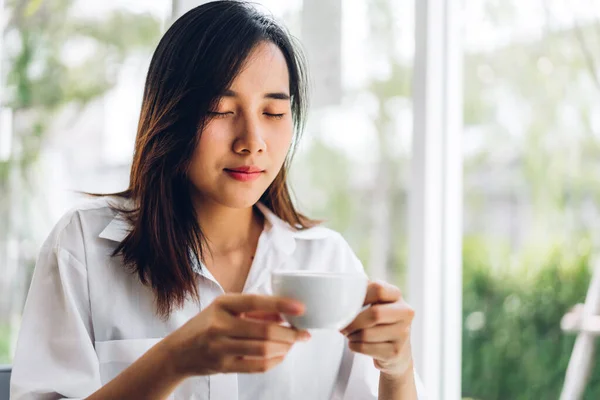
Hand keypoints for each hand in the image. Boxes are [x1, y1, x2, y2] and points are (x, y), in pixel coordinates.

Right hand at [165, 294, 310, 376]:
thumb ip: (253, 310)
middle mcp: (219, 325)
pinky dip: (274, 361)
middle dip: (290, 333)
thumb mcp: (225, 310)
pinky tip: (281, 355)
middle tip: (303, 333)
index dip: (280, 304)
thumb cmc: (206, 325)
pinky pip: (257, 366)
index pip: (254, 302)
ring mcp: (220, 348)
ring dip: (285, 347)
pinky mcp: (223, 366)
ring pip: (263, 349)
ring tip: (293, 343)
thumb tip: (284, 313)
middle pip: (264, 330)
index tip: (300, 306)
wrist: (178, 352)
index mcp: (221, 305)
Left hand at [341, 281, 414, 377]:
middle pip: (374, 314)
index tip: (347, 304)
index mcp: (397, 296)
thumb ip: (363, 292)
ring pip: (366, 334)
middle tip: (342, 325)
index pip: (378, 289)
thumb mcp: (376, 302)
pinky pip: (365, 348)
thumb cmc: (379, 320)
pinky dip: (354, 346)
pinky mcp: (395, 352)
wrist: (396, 351)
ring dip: (351, 335)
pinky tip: (356, 343)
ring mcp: (403, 334)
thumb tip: (342, 287)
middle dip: (352, 321)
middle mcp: (405, 313)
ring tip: (350, 333)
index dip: (359, 296)